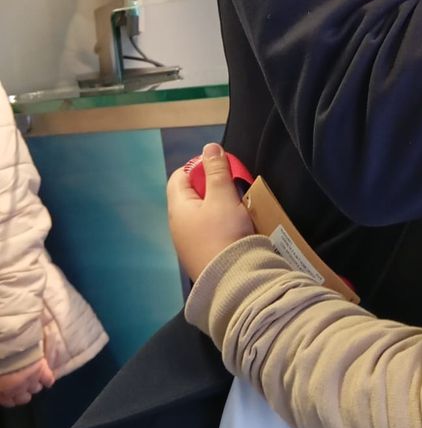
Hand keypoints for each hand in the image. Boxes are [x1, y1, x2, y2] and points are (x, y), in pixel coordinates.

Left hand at [0, 356, 54, 407]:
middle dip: (21, 392)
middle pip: (23, 398)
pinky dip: (47, 380)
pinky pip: (48, 379)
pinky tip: (47, 380)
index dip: (8, 398)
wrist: (8, 346)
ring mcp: (31, 381)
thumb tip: (1, 385)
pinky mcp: (42, 371)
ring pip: (35, 389)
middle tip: (20, 384)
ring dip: (33, 385)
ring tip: (32, 378)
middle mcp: (17, 390)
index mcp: (2, 391)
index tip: (8, 393)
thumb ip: (0, 383)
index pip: (8, 401)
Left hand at [168, 143, 254, 281]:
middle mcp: (177, 225)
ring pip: (201, 214)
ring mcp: (187, 243)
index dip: (198, 167)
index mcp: (178, 208)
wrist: (231, 280)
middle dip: (212, 187)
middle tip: (233, 187)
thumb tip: (209, 147)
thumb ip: (217, 170)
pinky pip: (208, 231)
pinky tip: (235, 228)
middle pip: (191, 195)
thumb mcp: (223, 196)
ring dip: (218, 206)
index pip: (179, 176)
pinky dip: (220, 224)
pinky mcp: (200, 255)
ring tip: (238, 207)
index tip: (220, 169)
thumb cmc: (224, 233)